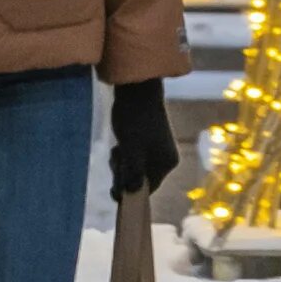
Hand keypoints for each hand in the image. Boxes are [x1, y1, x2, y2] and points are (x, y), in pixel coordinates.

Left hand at [109, 79, 180, 197]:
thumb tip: (131, 193)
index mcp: (166, 163)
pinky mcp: (147, 140)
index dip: (130, 191)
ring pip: (134, 166)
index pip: (148, 188)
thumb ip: (132, 173)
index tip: (113, 191)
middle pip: (140, 178)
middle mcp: (165, 157)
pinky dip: (124, 153)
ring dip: (122, 162)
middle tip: (115, 157)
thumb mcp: (131, 149)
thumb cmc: (134, 119)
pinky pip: (133, 156)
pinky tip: (119, 145)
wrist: (135, 88)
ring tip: (117, 148)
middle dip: (124, 172)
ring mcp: (156, 148)